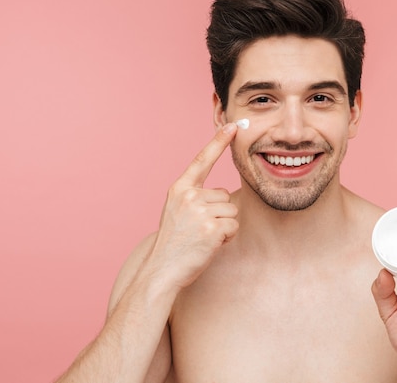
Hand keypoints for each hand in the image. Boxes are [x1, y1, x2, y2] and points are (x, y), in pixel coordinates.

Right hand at [149, 123, 238, 290]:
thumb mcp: (178, 212)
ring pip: (232, 212)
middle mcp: (188, 196)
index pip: (202, 160)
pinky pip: (233, 227)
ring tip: (203, 239)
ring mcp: (199, 212)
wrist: (162, 270)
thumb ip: (196, 198)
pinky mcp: (211, 228)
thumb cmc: (175, 244)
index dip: (218, 141)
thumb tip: (223, 195)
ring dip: (224, 227)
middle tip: (200, 231)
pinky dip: (226, 238)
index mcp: (179, 189)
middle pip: (225, 196)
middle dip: (219, 215)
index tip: (233, 125)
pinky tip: (209, 245)